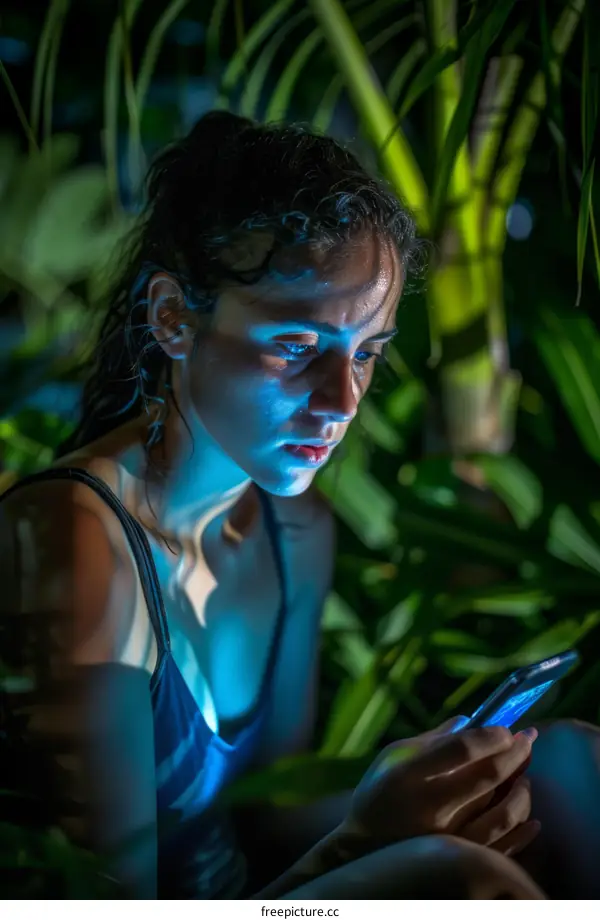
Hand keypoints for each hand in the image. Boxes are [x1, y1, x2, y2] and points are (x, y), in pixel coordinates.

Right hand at [346, 719, 539, 857]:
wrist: (362, 843)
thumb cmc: (380, 790)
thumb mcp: (394, 754)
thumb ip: (433, 738)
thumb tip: (470, 720)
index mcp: (411, 773)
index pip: (462, 749)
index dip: (490, 736)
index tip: (505, 728)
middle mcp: (431, 805)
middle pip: (488, 777)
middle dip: (515, 753)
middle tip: (529, 739)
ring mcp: (446, 837)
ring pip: (501, 814)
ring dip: (521, 790)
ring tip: (525, 777)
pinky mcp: (457, 859)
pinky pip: (502, 847)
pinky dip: (522, 829)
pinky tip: (531, 817)